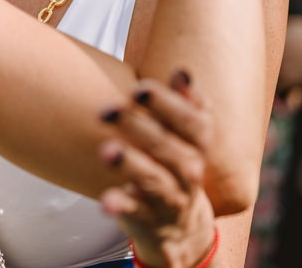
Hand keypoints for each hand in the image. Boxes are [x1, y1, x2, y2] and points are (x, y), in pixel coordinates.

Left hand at [99, 72, 215, 267]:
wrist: (182, 228)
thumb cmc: (173, 166)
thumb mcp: (185, 138)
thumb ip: (184, 104)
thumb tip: (182, 72)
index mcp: (196, 147)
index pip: (193, 124)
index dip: (168, 105)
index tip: (138, 88)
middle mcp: (188, 172)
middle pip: (168, 148)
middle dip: (138, 126)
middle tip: (106, 109)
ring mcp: (169, 199)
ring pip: (154, 181)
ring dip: (130, 164)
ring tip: (107, 149)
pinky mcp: (148, 221)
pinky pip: (136, 214)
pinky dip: (121, 206)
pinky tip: (105, 200)